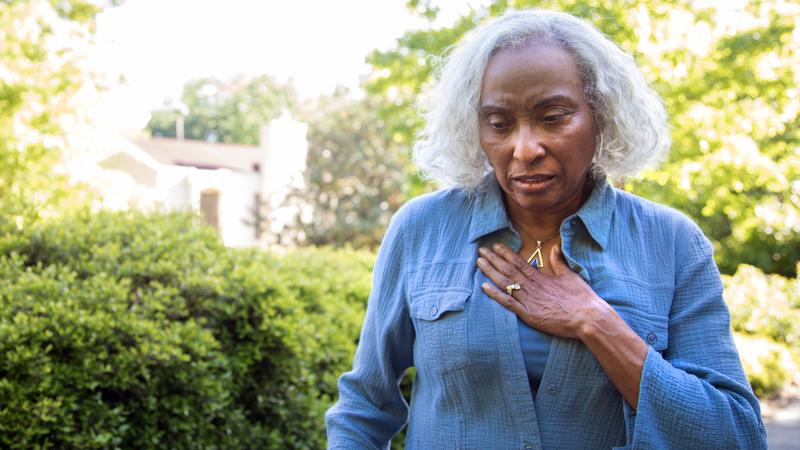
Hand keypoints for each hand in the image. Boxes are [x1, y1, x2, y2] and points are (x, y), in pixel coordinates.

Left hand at [476, 243, 606, 338]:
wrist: (587, 317)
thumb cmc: (582, 298)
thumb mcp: (571, 276)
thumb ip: (559, 262)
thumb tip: (555, 247)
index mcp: (542, 277)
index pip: (520, 262)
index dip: (506, 253)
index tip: (495, 246)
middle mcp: (532, 286)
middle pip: (508, 270)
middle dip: (493, 259)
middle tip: (481, 250)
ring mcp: (529, 300)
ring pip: (505, 283)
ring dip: (491, 272)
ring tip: (479, 263)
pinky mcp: (528, 314)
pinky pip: (508, 302)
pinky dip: (495, 294)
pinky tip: (484, 286)